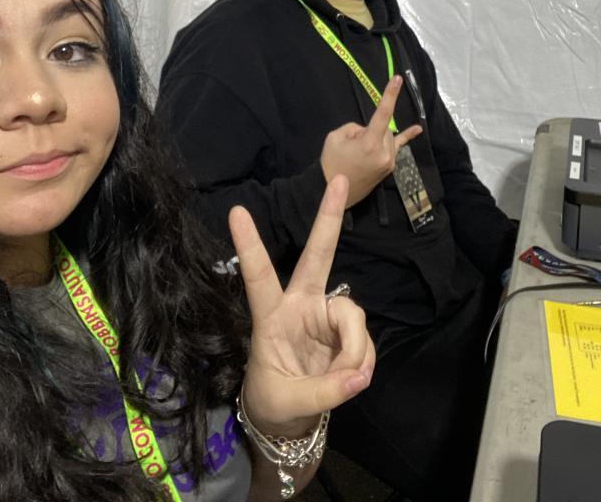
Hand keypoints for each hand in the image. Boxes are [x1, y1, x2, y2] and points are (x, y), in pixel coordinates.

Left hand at [230, 174, 375, 435]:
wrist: (290, 420)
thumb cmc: (274, 401)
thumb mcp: (289, 402)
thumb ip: (325, 391)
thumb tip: (361, 375)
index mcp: (271, 317)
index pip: (258, 276)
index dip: (249, 245)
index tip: (236, 210)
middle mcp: (300, 306)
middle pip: (318, 256)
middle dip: (328, 219)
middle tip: (340, 179)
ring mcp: (325, 316)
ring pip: (352, 314)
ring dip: (355, 350)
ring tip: (347, 380)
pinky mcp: (346, 333)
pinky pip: (364, 340)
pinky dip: (363, 363)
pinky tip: (354, 378)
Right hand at [319, 76, 423, 207]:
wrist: (333, 191)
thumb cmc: (332, 163)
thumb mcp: (335, 137)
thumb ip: (355, 127)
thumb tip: (367, 130)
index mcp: (370, 143)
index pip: (383, 114)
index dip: (390, 95)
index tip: (398, 79)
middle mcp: (385, 153)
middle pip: (383, 127)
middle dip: (369, 129)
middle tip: (352, 144)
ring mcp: (389, 161)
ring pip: (386, 137)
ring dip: (375, 137)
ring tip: (358, 152)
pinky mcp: (389, 167)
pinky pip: (399, 147)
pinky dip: (407, 137)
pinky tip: (418, 129)